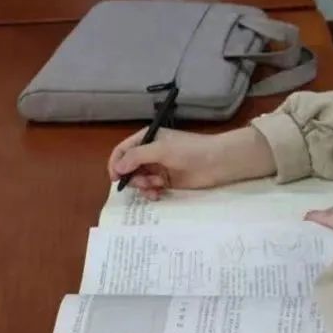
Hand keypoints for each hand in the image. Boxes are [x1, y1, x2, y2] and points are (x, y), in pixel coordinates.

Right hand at [107, 126, 275, 199]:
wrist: (217, 162)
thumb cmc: (189, 150)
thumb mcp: (161, 150)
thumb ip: (136, 157)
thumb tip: (117, 168)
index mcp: (147, 139)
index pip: (122, 150)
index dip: (116, 163)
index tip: (115, 178)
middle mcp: (150, 152)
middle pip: (129, 168)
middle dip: (132, 177)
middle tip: (143, 183)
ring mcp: (158, 167)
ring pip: (139, 180)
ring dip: (143, 186)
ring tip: (155, 187)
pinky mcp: (167, 181)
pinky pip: (151, 188)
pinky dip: (151, 192)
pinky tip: (158, 194)